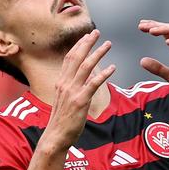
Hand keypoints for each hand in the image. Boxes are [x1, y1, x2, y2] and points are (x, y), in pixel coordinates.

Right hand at [44, 29, 115, 150]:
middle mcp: (65, 84)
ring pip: (86, 67)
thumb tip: (84, 81)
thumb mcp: (64, 101)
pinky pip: (94, 84)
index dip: (78, 45)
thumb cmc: (61, 122)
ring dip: (98, 53)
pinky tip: (113, 68)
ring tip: (108, 44)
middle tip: (97, 32)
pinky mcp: (81, 101)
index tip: (86, 36)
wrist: (55, 137)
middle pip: (76, 57)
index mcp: (61, 83)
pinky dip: (104, 74)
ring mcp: (72, 92)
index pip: (69, 58)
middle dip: (87, 43)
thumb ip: (72, 89)